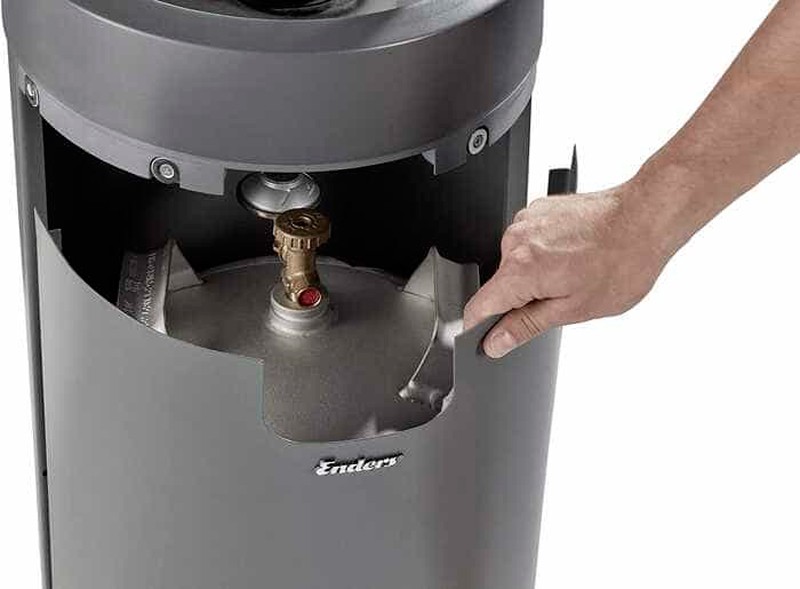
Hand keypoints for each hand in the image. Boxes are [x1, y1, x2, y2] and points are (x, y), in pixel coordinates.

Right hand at [463, 180, 675, 358]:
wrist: (647, 217)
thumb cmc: (622, 261)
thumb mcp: (574, 309)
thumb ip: (526, 326)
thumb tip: (496, 342)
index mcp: (521, 268)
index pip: (478, 307)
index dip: (479, 328)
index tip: (486, 339)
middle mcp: (515, 240)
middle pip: (499, 285)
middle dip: (521, 299)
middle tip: (562, 299)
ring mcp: (525, 220)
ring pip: (515, 264)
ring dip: (535, 275)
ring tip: (575, 272)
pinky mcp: (537, 210)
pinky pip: (528, 243)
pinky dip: (545, 253)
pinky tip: (574, 254)